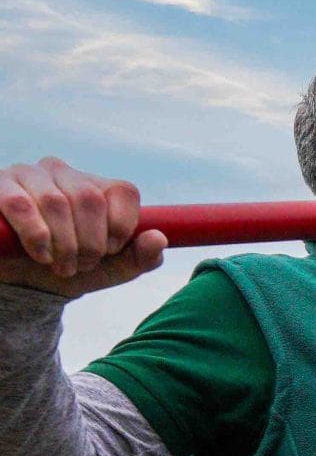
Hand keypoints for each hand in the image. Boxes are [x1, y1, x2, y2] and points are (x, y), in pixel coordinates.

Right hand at [0, 159, 166, 295]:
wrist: (21, 282)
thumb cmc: (67, 269)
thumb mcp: (108, 271)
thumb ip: (139, 258)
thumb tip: (159, 238)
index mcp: (95, 186)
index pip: (123, 191)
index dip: (121, 226)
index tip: (110, 251)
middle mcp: (63, 173)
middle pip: (90, 199)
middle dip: (89, 243)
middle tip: (80, 266)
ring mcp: (29, 175)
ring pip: (56, 202)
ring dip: (62, 244)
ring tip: (58, 265)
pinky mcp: (0, 186)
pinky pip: (21, 205)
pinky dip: (36, 235)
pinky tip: (40, 254)